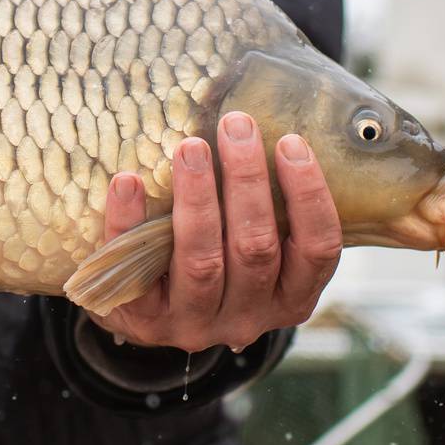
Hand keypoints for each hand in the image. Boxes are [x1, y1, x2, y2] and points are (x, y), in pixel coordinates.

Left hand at [90, 111, 341, 352]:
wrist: (145, 312)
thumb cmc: (214, 255)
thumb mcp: (252, 242)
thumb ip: (263, 203)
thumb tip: (259, 121)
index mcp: (289, 297)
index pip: (317, 250)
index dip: (309, 196)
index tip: (290, 141)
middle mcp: (248, 317)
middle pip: (256, 249)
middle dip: (247, 181)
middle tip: (235, 124)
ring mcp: (195, 323)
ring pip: (202, 261)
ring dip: (198, 199)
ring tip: (190, 147)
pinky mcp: (144, 322)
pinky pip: (136, 273)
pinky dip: (130, 223)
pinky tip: (127, 181)